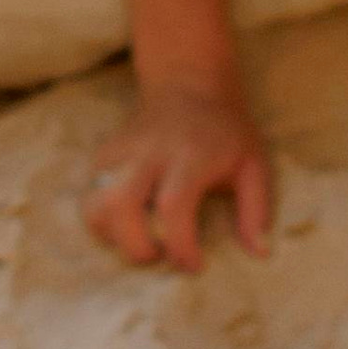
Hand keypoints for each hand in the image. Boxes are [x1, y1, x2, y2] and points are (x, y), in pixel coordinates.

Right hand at [85, 83, 274, 273]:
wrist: (187, 83)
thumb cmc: (225, 130)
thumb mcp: (254, 163)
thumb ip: (256, 210)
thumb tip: (258, 254)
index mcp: (190, 155)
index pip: (173, 207)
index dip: (181, 246)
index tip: (195, 266)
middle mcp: (149, 153)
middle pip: (122, 206)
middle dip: (137, 248)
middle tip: (160, 256)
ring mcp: (120, 153)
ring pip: (95, 204)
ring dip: (113, 236)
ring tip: (140, 241)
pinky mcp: (102, 156)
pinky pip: (89, 197)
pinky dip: (103, 221)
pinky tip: (128, 224)